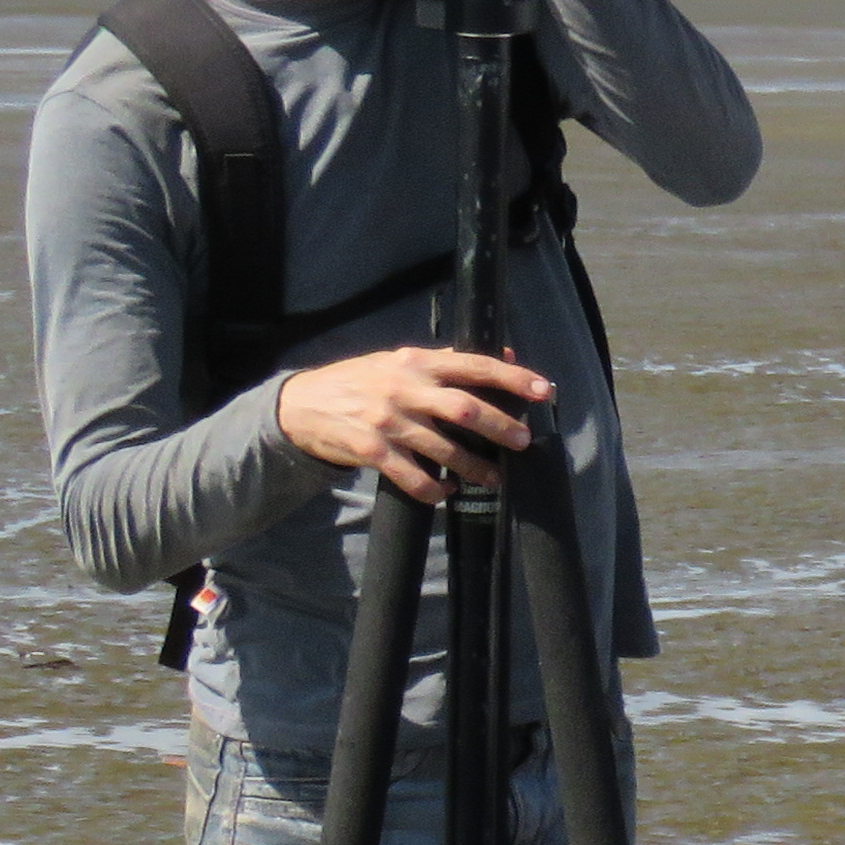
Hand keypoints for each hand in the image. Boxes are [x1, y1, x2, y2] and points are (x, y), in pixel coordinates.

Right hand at [278, 347, 552, 502]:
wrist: (300, 405)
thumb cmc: (359, 381)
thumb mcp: (397, 361)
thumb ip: (445, 360)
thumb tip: (502, 352)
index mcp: (416, 362)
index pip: (474, 365)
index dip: (513, 377)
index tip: (545, 389)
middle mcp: (404, 389)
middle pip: (465, 408)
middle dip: (501, 427)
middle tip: (523, 442)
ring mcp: (388, 422)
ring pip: (445, 449)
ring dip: (475, 467)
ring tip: (494, 478)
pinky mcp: (373, 451)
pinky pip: (414, 477)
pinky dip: (435, 490)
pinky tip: (445, 493)